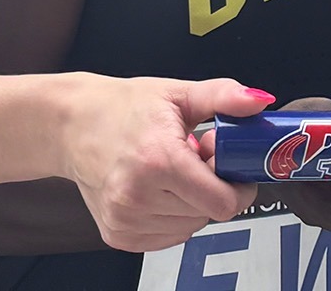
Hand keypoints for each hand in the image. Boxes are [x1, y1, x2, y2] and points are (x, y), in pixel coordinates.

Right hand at [60, 75, 271, 252]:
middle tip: (195, 160)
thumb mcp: (177, 94)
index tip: (230, 168)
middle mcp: (138, 196)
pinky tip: (158, 189)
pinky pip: (168, 236)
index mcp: (159, 160)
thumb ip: (224, 97)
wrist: (71, 125)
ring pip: (190, 227)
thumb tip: (259, 100)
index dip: (237, 186)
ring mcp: (125, 220)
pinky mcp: (117, 235)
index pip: (222, 202)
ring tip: (173, 172)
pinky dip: (172, 216)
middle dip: (212, 188)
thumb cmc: (122, 108)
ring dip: (191, 203)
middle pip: (208, 214)